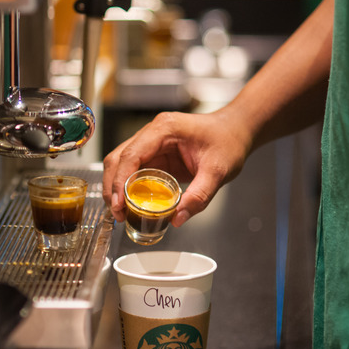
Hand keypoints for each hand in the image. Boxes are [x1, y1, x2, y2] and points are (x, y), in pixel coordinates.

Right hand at [102, 110, 251, 226]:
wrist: (235, 131)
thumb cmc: (228, 141)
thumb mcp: (218, 171)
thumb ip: (199, 196)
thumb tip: (177, 219)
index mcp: (164, 129)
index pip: (131, 155)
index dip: (120, 181)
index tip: (119, 204)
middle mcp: (153, 133)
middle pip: (118, 158)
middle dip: (113, 187)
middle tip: (118, 213)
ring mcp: (151, 142)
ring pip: (121, 163)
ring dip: (117, 187)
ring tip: (121, 212)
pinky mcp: (155, 153)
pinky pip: (134, 169)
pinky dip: (128, 187)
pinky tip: (130, 203)